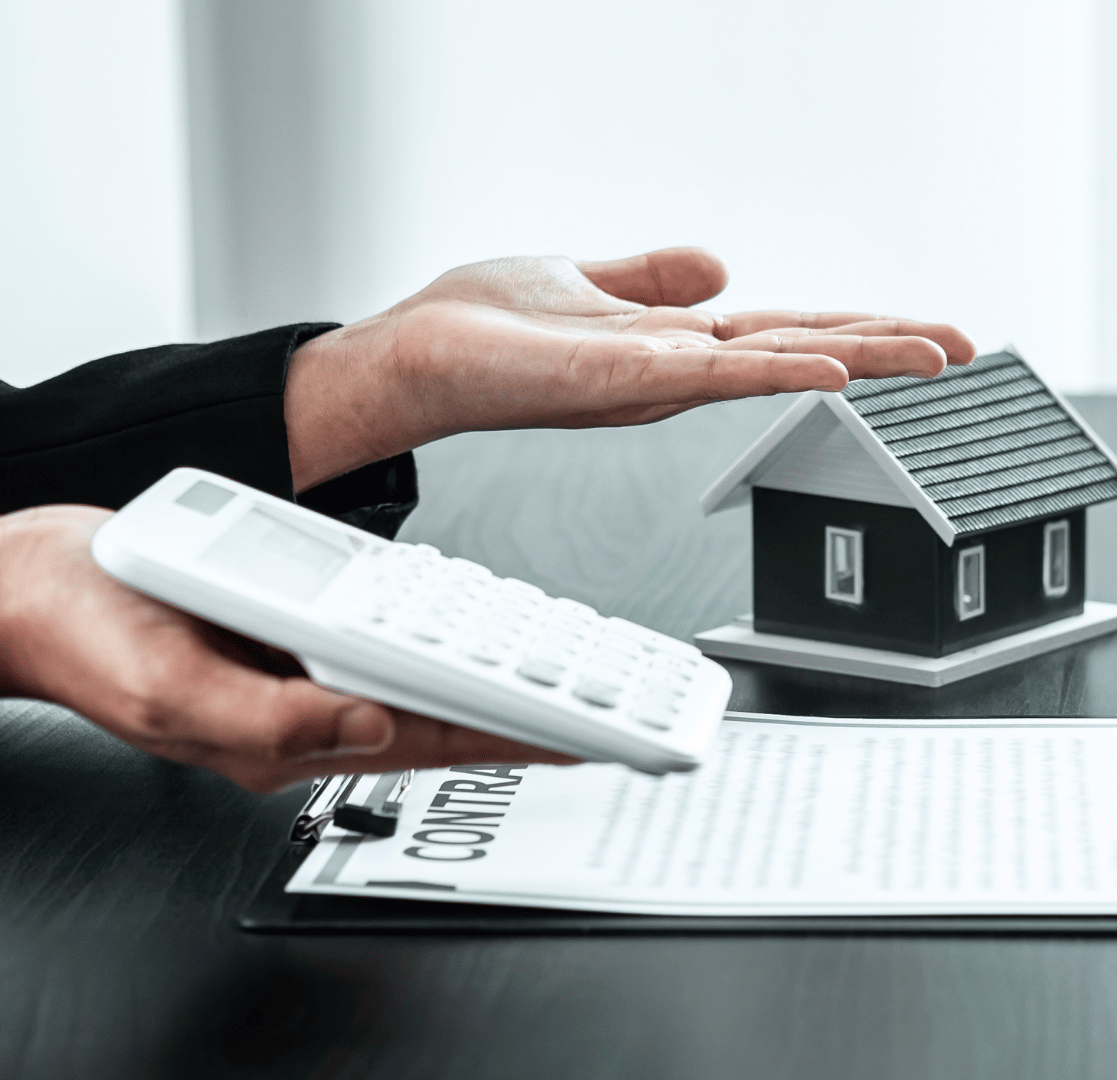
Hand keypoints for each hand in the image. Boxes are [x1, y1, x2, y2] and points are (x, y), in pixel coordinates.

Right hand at [0, 506, 577, 792]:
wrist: (33, 585)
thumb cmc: (85, 639)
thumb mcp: (167, 689)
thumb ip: (270, 719)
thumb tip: (367, 725)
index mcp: (297, 730)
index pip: (438, 741)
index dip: (524, 738)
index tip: (596, 737)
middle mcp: (315, 707)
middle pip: (453, 714)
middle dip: (540, 712)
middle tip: (623, 707)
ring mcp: (312, 669)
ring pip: (433, 674)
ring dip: (508, 671)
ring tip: (587, 673)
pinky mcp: (303, 625)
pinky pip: (395, 630)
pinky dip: (451, 628)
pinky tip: (491, 627)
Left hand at [284, 248, 975, 488]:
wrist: (404, 362)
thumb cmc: (480, 330)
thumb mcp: (584, 281)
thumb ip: (652, 277)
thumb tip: (717, 266)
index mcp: (676, 343)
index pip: (790, 330)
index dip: (862, 327)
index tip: (931, 329)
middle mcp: (676, 368)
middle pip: (802, 349)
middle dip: (888, 348)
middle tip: (967, 349)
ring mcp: (650, 378)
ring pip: (774, 364)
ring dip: (856, 359)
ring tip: (927, 357)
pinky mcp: (611, 378)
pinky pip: (705, 377)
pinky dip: (771, 371)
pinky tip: (822, 367)